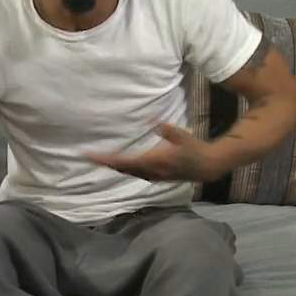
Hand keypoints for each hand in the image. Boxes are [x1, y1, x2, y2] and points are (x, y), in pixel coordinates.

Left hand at [85, 123, 219, 182]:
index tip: (90, 155)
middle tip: (88, 155)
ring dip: (114, 166)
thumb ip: (164, 128)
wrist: (207, 166)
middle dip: (105, 162)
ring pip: (127, 172)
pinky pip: (134, 173)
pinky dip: (124, 168)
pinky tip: (119, 164)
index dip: (105, 159)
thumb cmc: (193, 147)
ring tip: (99, 159)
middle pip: (121, 168)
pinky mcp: (155, 177)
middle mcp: (149, 172)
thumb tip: (149, 119)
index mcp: (152, 161)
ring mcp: (152, 176)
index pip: (123, 161)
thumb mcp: (180, 134)